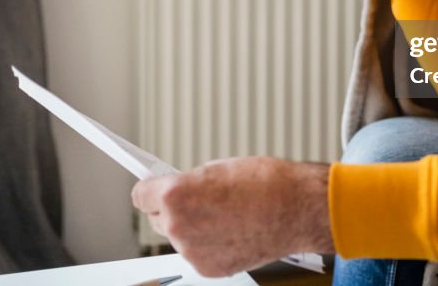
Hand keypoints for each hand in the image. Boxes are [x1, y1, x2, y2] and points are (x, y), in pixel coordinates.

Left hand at [132, 157, 333, 276]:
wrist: (297, 207)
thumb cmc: (265, 182)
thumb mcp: (217, 169)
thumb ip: (190, 184)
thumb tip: (180, 192)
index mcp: (175, 194)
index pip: (140, 195)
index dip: (151, 189)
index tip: (154, 189)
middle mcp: (177, 225)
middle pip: (157, 219)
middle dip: (173, 210)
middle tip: (199, 201)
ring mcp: (192, 251)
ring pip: (180, 238)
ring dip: (194, 228)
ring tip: (225, 216)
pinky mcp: (209, 268)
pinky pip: (199, 253)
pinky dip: (210, 245)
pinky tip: (232, 231)